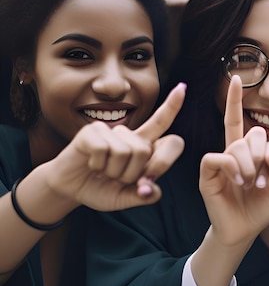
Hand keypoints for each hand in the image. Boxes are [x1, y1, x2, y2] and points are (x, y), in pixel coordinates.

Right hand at [45, 82, 185, 210]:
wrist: (70, 189)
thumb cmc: (100, 189)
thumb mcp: (126, 198)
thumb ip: (143, 196)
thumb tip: (152, 191)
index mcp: (144, 145)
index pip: (162, 123)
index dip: (172, 107)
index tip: (182, 88)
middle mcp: (130, 134)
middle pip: (145, 150)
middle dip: (133, 174)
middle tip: (117, 178)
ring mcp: (111, 129)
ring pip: (126, 152)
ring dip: (113, 171)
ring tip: (103, 170)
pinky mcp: (92, 130)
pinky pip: (104, 150)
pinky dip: (98, 164)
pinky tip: (91, 163)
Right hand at [199, 76, 268, 247]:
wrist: (245, 229)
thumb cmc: (262, 206)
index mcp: (248, 150)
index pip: (242, 121)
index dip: (235, 100)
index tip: (235, 77)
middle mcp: (232, 151)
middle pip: (251, 133)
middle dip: (262, 155)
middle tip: (262, 180)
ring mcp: (219, 161)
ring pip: (237, 146)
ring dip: (250, 167)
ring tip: (250, 184)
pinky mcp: (208, 173)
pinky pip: (219, 157)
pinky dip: (233, 168)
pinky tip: (237, 181)